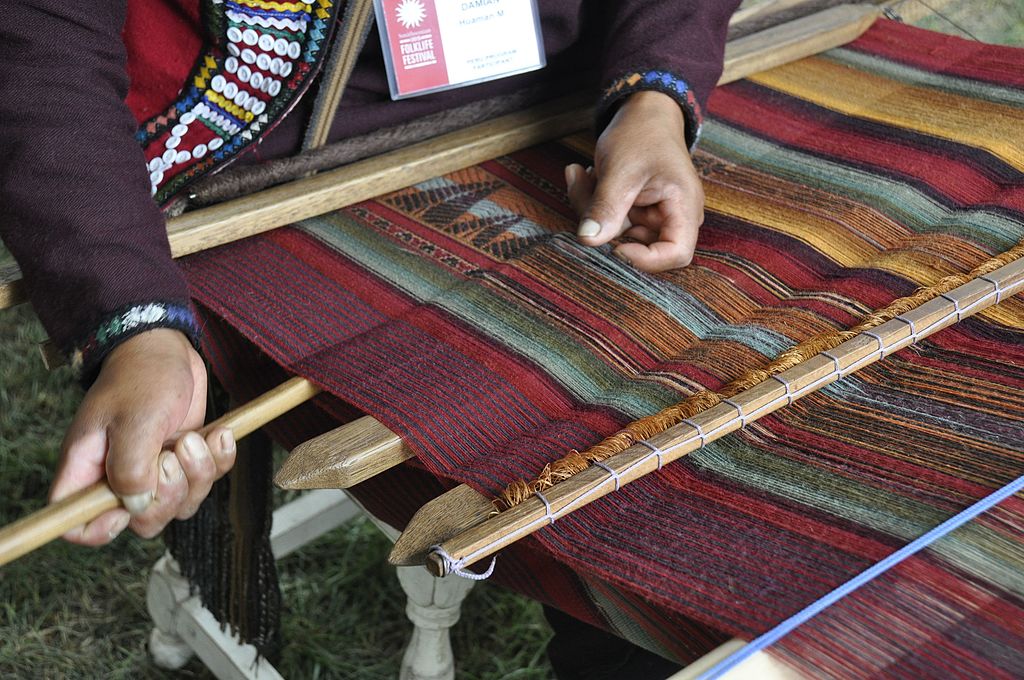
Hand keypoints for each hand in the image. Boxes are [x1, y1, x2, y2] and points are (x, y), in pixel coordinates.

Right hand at [49, 328, 235, 544]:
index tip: (128, 507)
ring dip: (199, 474)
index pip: (76, 525)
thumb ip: (131, 466)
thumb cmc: (141, 376)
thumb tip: (137, 505)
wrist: (166, 348)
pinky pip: (207, 481)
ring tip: (195, 437)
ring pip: (181, 505)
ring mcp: (154, 471)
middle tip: (174, 453)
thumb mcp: (135, 418)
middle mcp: (119, 476)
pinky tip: (219, 434)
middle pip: (143, 520)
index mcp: (88, 469)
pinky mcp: (184, 461)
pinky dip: (219, 461)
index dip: (100, 529)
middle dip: (170, 494)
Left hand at [568, 90, 704, 271]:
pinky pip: (609, 219)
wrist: (643, 110)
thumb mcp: (621, 169)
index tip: (616, 247)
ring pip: (616, 232)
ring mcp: (652, 215)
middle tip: (584, 187)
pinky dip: (592, 200)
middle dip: (604, 221)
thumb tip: (587, 240)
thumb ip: (606, 206)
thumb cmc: (642, 133)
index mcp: (683, 206)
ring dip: (591, 207)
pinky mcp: (634, 210)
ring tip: (582, 173)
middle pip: (638, 244)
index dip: (646, 259)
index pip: (677, 254)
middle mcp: (673, 215)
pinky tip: (585, 173)